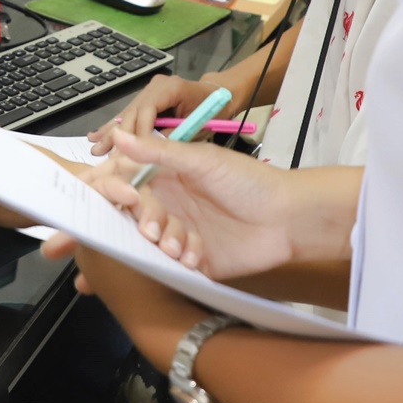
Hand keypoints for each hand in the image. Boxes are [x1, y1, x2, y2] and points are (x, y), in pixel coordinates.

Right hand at [83, 128, 302, 279]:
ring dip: (163, 243)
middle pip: (134, 215)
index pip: (127, 182)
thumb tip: (119, 137)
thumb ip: (159, 152)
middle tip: (153, 228)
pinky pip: (173, 264)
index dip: (114, 190)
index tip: (118, 197)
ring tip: (181, 245)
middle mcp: (170, 204)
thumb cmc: (249, 180)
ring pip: (152, 243)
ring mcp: (181, 233)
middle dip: (140, 223)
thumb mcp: (202, 160)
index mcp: (167, 176)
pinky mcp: (194, 259)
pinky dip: (181, 260)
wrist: (288, 217)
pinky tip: (198, 255)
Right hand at [88, 72, 233, 153]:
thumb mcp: (199, 125)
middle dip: (120, 136)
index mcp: (171, 87)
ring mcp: (149, 91)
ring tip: (95, 147)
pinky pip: (128, 115)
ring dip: (111, 133)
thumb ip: (175, 136)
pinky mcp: (146, 99)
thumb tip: (151, 149)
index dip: (139, 132)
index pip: (147, 110)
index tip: (131, 154)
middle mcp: (156, 86)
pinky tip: (97, 136)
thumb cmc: (214, 109)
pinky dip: (114, 128)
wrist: (219, 94)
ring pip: (126, 114)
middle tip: (107, 157)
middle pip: (132, 112)